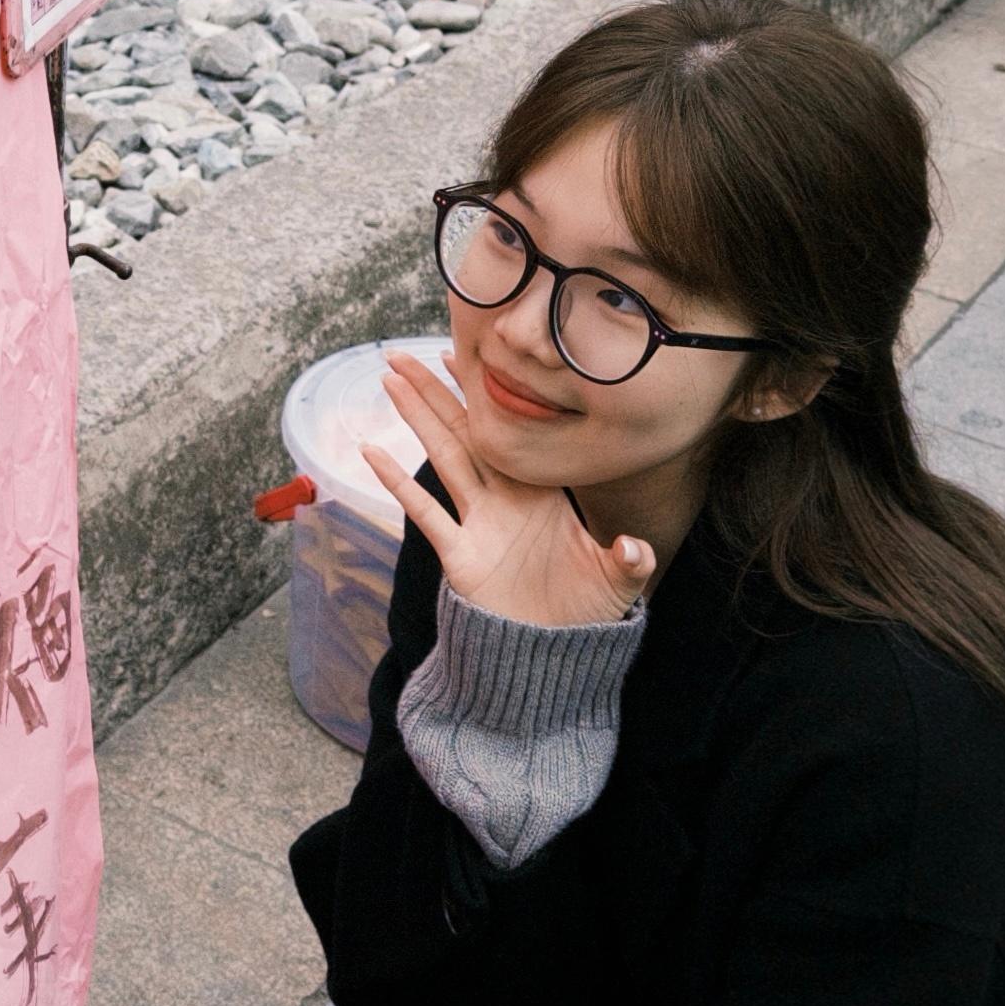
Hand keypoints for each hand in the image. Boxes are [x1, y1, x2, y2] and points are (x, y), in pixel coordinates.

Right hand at [363, 348, 656, 628]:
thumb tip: (633, 549)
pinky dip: (397, 482)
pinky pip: (425, 511)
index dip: (488, 392)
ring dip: (417, 416)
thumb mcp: (618, 582)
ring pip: (443, 455)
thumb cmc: (585, 612)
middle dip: (436, 391)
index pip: (512, 430)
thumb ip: (630, 561)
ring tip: (390, 379)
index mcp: (543, 493)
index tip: (465, 352)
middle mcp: (506, 499)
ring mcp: (479, 523)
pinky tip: (371, 452)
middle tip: (404, 352)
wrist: (554, 653)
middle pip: (467, 432)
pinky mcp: (460, 554)